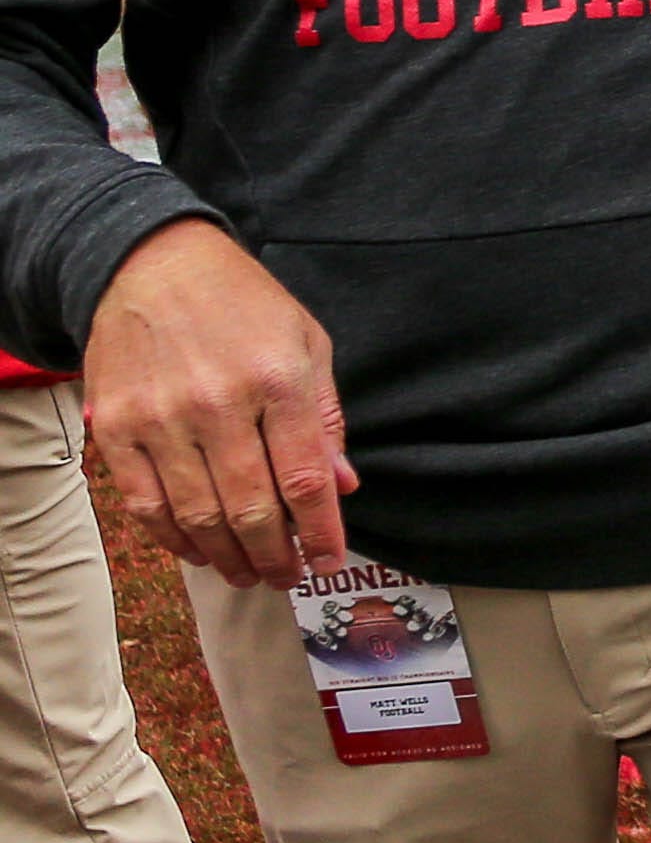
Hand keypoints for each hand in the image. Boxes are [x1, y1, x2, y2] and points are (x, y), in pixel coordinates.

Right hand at [81, 221, 353, 587]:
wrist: (151, 265)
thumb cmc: (243, 304)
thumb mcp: (307, 343)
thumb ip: (325, 417)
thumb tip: (341, 487)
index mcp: (277, 380)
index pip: (305, 478)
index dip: (320, 532)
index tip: (328, 561)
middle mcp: (218, 403)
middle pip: (252, 508)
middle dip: (276, 556)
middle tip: (286, 577)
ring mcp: (161, 419)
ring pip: (198, 516)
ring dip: (227, 558)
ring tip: (248, 573)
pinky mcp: (116, 428)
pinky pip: (145, 504)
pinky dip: (174, 538)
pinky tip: (198, 549)